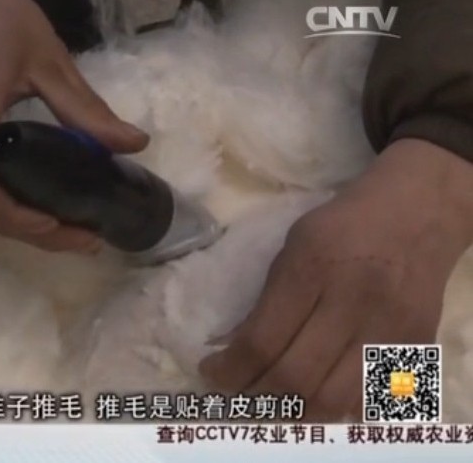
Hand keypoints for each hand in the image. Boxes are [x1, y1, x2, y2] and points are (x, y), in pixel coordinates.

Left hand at [200, 139, 472, 420]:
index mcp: (312, 268)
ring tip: (273, 406)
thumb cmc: (341, 226)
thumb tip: (231, 348)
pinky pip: (367, 398)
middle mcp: (352, 301)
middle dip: (256, 397)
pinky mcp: (414, 346)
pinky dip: (334, 408)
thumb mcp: (292, 247)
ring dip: (294, 414)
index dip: (230, 370)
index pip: (262, 341)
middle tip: (239, 396)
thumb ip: (265, 301)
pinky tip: (314, 399)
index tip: (212, 375)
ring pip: (333, 400)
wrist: (415, 214)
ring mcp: (388, 328)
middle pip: (295, 377)